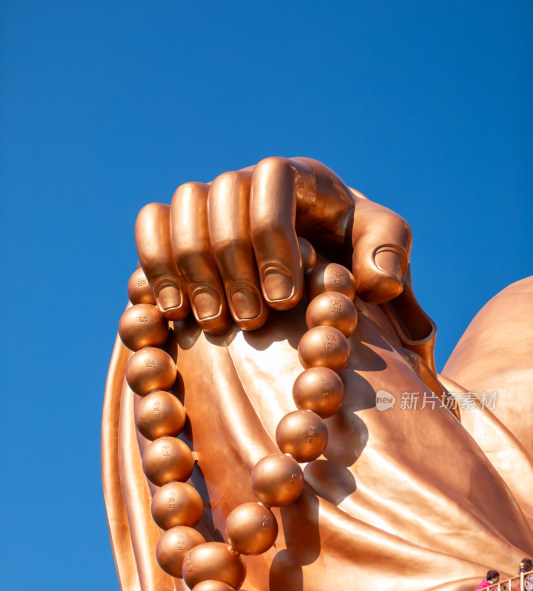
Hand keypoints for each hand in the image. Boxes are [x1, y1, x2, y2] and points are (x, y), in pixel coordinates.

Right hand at [134, 157, 412, 333]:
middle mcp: (247, 178)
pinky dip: (155, 265)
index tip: (284, 300)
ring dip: (190, 269)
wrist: (316, 257)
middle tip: (250, 322)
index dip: (272, 238)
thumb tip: (377, 282)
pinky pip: (150, 227)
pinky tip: (174, 312)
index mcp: (298, 175)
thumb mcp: (382, 245)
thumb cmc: (351, 249)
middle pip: (218, 196)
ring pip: (178, 210)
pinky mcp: (180, 227)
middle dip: (231, 264)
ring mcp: (209, 200)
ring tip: (214, 324)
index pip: (270, 179)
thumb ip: (389, 253)